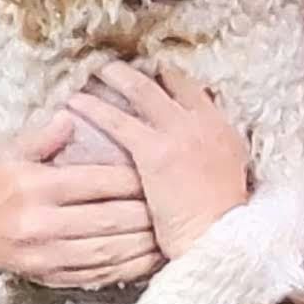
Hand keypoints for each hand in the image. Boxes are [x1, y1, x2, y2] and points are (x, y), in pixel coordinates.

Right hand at [0, 109, 159, 291]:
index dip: (132, 179)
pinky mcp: (52, 278)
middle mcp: (42, 224)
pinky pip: (99, 275)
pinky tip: (149, 258)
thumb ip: (41, 137)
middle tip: (173, 201)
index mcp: (35, 188)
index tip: (157, 171)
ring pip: (108, 251)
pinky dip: (128, 268)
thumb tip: (70, 117)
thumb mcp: (9, 154)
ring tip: (169, 230)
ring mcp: (47, 255)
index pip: (96, 183)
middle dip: (145, 211)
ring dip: (143, 243)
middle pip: (108, 219)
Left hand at [64, 65, 249, 259]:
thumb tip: (192, 149)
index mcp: (222, 129)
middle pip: (168, 83)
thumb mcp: (227, 179)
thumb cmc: (219, 222)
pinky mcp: (154, 152)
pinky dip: (96, 108)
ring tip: (95, 69)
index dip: (170, 79)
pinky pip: (119, 121)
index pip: (193, 90)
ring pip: (143, 92)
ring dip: (117, 77)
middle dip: (142, 71)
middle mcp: (203, 123)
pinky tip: (77, 102)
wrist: (219, 240)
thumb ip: (209, 156)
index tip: (152, 73)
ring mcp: (179, 134)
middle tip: (118, 64)